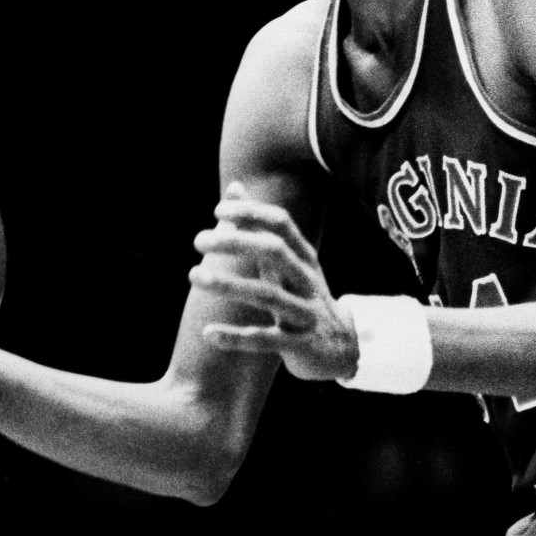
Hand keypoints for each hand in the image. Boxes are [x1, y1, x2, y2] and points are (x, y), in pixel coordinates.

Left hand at [189, 185, 357, 381]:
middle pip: (275, 252)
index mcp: (304, 257)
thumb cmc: (302, 296)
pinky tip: (208, 333)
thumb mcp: (287, 261)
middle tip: (198, 241)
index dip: (252, 213)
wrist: (341, 348)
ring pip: (268, 295)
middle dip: (236, 242)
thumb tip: (234, 188)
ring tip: (194, 275)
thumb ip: (259, 228)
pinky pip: (266, 340)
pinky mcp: (301, 345)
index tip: (218, 211)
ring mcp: (306, 313)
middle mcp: (308, 280)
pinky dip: (236, 338)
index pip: (282, 224)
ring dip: (229, 285)